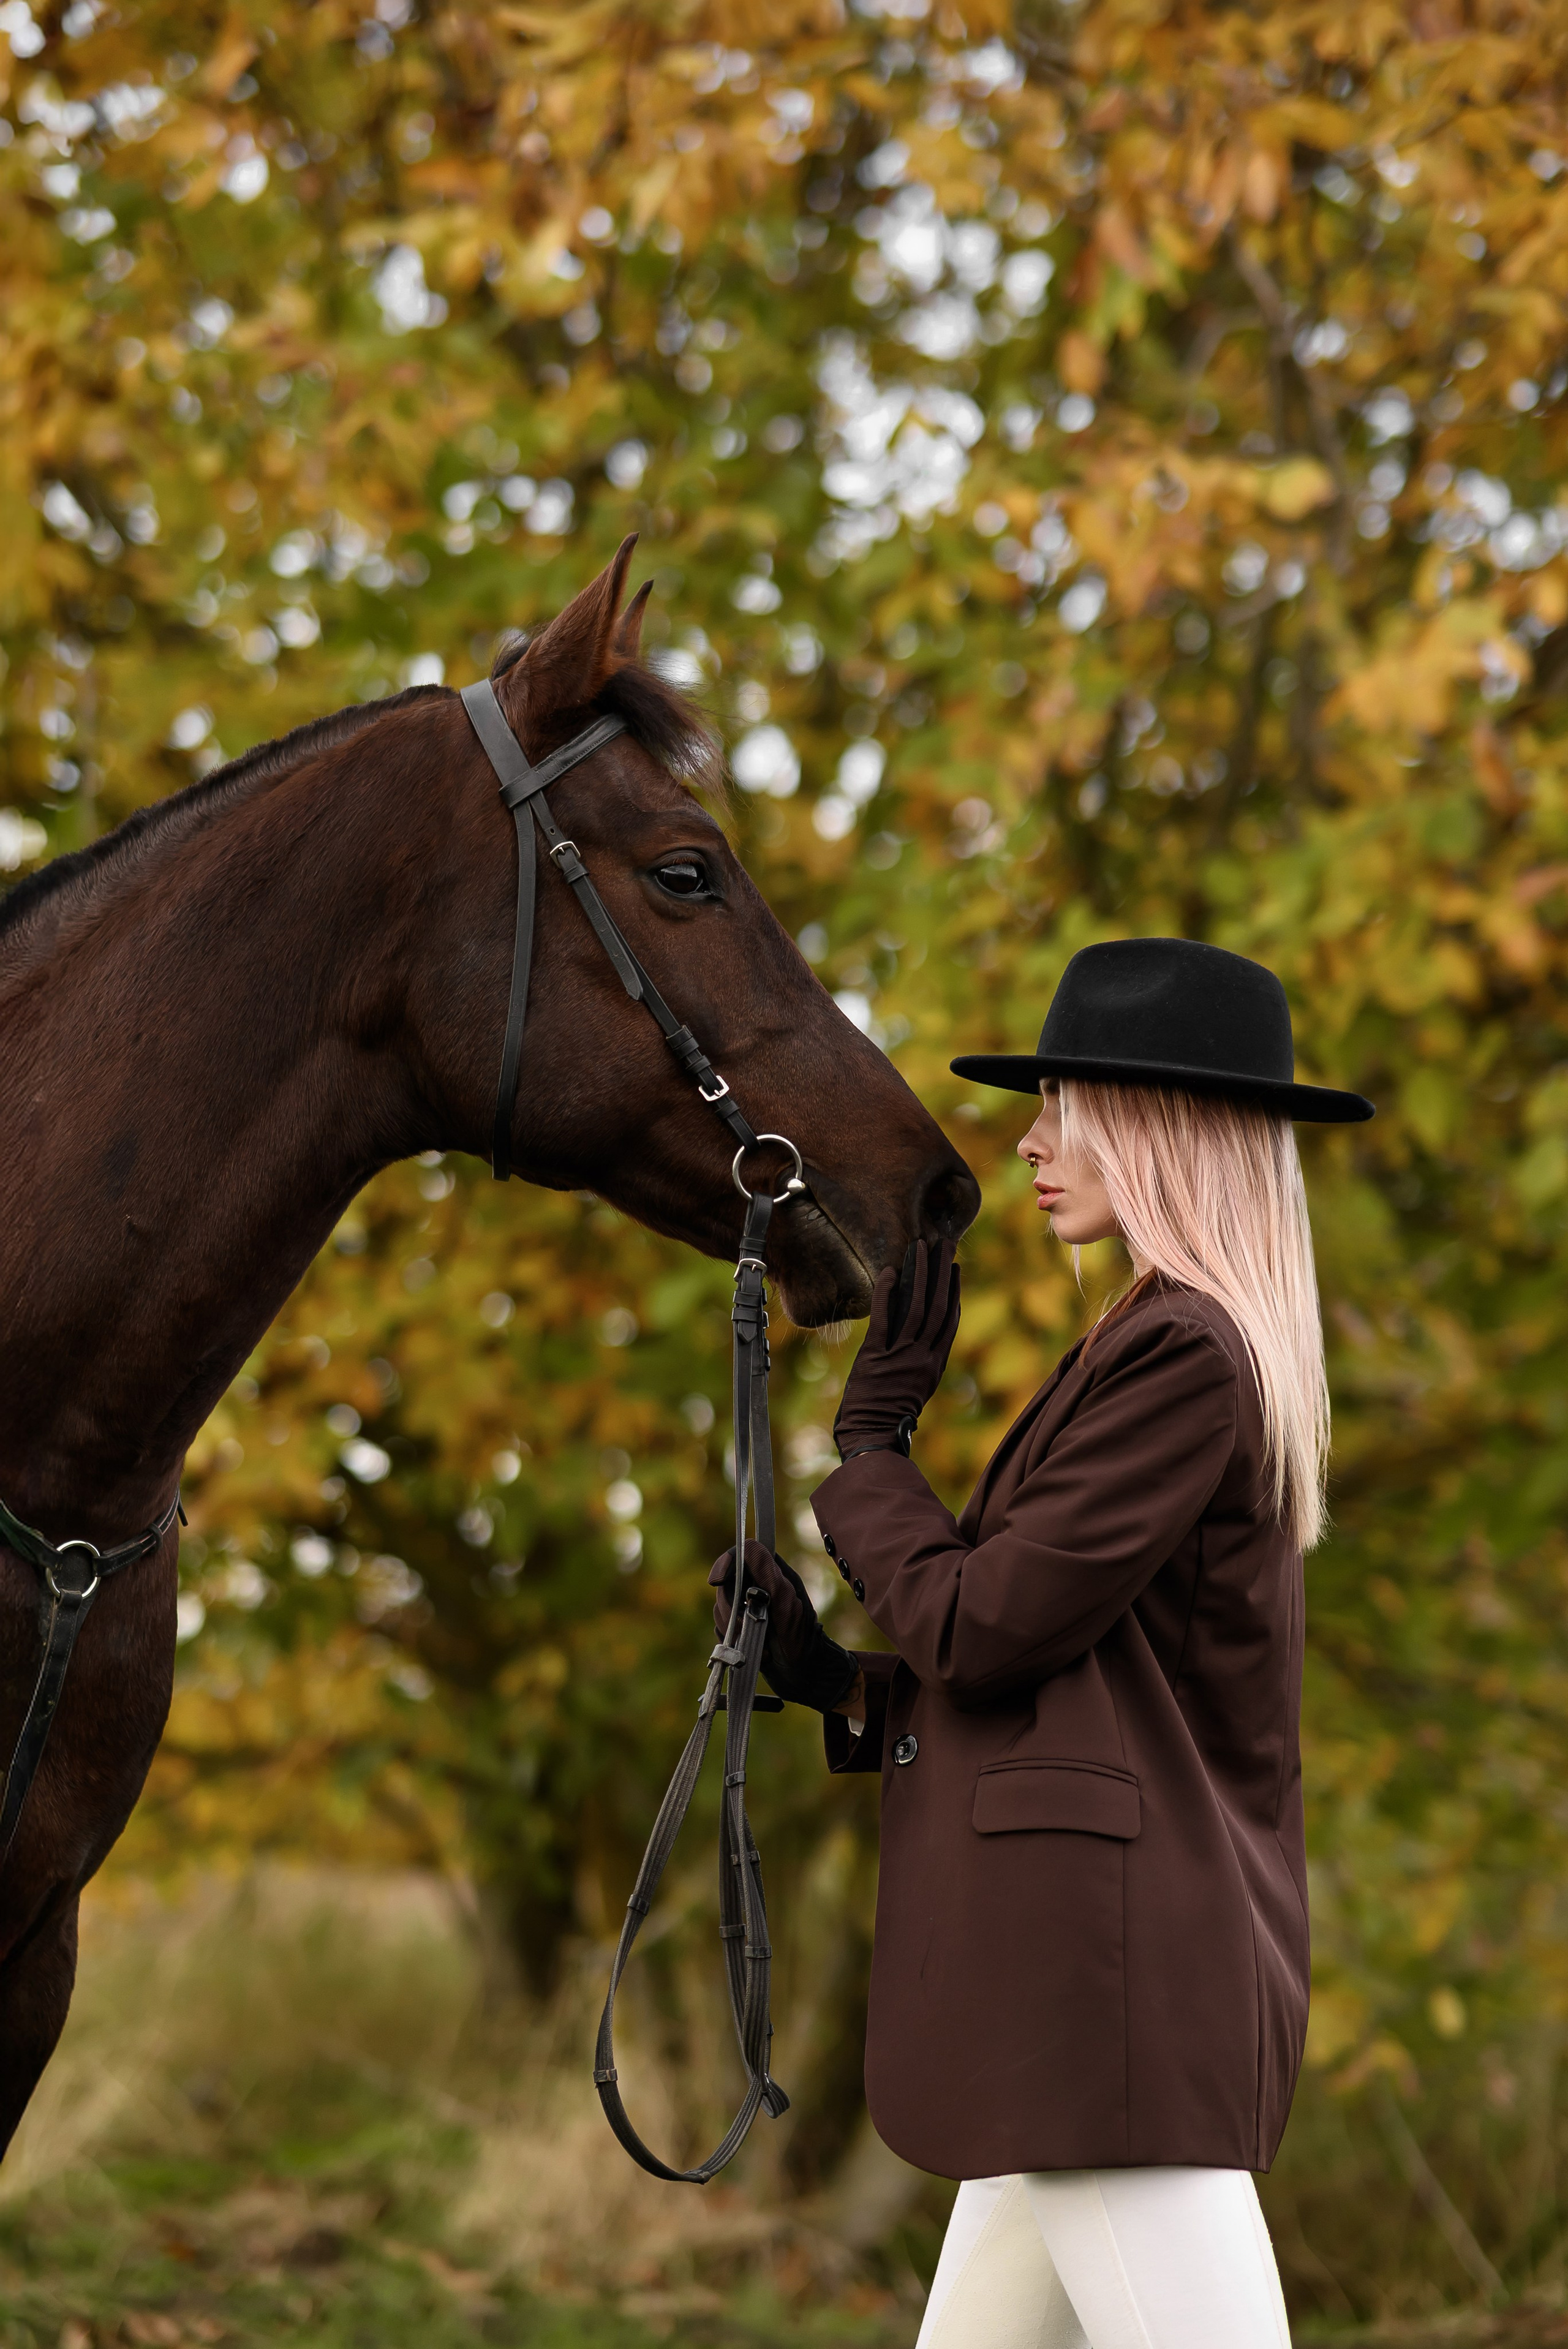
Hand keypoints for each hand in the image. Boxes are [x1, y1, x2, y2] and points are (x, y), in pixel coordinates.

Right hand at [710, 1540, 858, 1713]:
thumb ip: (769, 1576)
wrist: (804, 1674)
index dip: (726, 1563)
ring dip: (733, 1628)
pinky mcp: (739, 1627)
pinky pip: (721, 1627)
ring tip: (756, 1643)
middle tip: (744, 1627)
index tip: (717, 1581)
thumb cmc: (801, 1638)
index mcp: (772, 1573)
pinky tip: (748, 1649)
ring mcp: (746, 1607)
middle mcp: (758, 1586)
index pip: (742, 1553)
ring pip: (720, 1607)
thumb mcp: (788, 1604)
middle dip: (730, 1608)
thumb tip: (747, 1549)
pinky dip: (730, 1640)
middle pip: (725, 1583)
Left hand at [833, 1238, 959, 1461]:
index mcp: (934, 1366)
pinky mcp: (876, 1356)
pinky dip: (888, 1293)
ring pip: (917, 1306)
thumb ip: (916, 1367)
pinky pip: (884, 1317)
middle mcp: (923, 1357)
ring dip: (919, 1274)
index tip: (954, 1270)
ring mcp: (901, 1355)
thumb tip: (912, 1345)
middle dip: (941, 1273)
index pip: (949, 1322)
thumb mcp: (912, 1392)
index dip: (953, 1293)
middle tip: (944, 1245)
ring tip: (922, 1247)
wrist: (874, 1438)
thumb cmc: (887, 1421)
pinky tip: (890, 1271)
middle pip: (938, 1307)